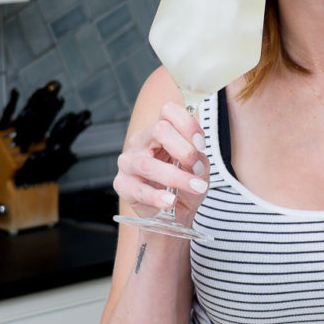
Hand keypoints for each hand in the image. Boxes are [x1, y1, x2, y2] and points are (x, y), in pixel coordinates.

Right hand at [114, 101, 209, 222]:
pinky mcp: (122, 185)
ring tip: (195, 188)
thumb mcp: (198, 167)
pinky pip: (138, 190)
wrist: (175, 213)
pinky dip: (157, 197)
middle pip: (159, 130)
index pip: (168, 111)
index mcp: (160, 131)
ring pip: (148, 163)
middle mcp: (141, 142)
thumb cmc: (184, 184)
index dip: (187, 124)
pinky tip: (171, 201)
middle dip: (185, 150)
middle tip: (198, 169)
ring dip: (176, 177)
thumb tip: (196, 155)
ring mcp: (129, 162)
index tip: (201, 144)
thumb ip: (198, 157)